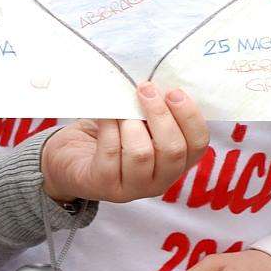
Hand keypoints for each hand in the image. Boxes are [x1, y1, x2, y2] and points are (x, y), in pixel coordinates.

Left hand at [39, 83, 209, 203]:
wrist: (72, 155)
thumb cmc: (114, 132)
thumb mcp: (142, 122)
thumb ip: (158, 110)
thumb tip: (162, 82)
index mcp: (178, 162)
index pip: (199, 144)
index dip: (190, 116)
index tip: (173, 91)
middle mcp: (160, 180)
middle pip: (173, 150)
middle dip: (160, 114)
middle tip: (145, 88)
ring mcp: (132, 188)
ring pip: (142, 154)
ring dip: (132, 122)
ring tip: (122, 106)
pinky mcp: (104, 185)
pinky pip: (111, 153)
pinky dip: (109, 127)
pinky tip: (106, 114)